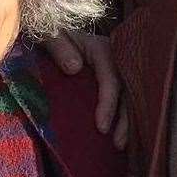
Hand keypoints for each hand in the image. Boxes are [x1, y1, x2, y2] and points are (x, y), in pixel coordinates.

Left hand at [44, 32, 127, 149]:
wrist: (47, 31)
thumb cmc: (46, 31)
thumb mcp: (49, 34)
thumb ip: (59, 47)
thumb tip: (75, 68)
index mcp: (101, 48)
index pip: (112, 78)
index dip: (109, 104)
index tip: (101, 127)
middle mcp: (114, 59)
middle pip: (128, 90)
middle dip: (126, 118)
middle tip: (118, 143)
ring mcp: (114, 70)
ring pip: (130, 97)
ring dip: (127, 121)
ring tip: (120, 145)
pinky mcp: (110, 81)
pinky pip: (122, 99)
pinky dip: (122, 117)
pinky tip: (118, 136)